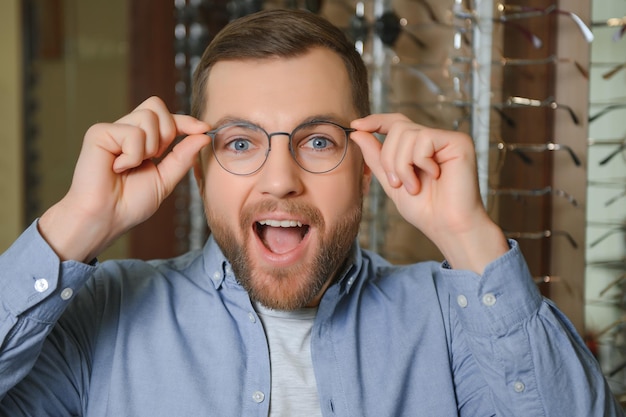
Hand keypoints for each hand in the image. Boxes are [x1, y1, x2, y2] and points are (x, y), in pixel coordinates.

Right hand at [39, 97, 210, 261]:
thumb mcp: (166, 179)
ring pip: (148, 117)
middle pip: (157, 106)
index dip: (186, 120)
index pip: (166, 118)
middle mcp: (126, 130)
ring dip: (150, 147)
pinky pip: (132, 133)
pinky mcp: (99, 133)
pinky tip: (118, 168)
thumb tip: (204, 135)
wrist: (107, 218)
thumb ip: (183, 156)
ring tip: (132, 165)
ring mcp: (112, 130)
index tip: (204, 128)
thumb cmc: (130, 203)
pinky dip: (133, 155)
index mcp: (141, 140)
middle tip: (155, 157)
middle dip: (167, 132)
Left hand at [350, 113, 507, 272]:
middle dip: (389, 158)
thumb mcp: (391, 181)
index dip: (375, 121)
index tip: (356, 125)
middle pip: (397, 127)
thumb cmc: (425, 210)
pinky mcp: (458, 142)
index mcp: (419, 147)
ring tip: (414, 186)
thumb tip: (357, 132)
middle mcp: (434, 139)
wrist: (447, 227)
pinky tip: (434, 176)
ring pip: (408, 133)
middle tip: (397, 184)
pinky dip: (420, 162)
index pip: (396, 122)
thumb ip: (376, 157)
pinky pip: (424, 139)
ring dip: (403, 165)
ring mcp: (447, 139)